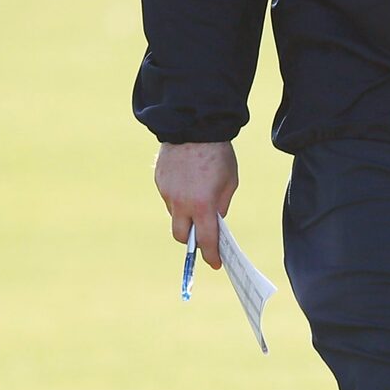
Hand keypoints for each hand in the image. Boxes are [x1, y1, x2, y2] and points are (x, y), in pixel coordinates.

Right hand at [154, 141, 237, 265]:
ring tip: (197, 196)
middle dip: (190, 240)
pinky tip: (187, 182)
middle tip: (201, 235)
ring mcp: (166, 192)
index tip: (215, 263)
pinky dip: (177, 196)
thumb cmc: (219, 154)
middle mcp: (181, 203)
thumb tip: (214, 221)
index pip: (205, 240)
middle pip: (180, 235)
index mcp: (202, 205)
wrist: (194, 125)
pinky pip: (168, 197)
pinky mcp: (159, 181)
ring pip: (173, 214)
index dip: (211, 255)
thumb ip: (221, 205)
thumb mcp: (230, 182)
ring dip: (184, 214)